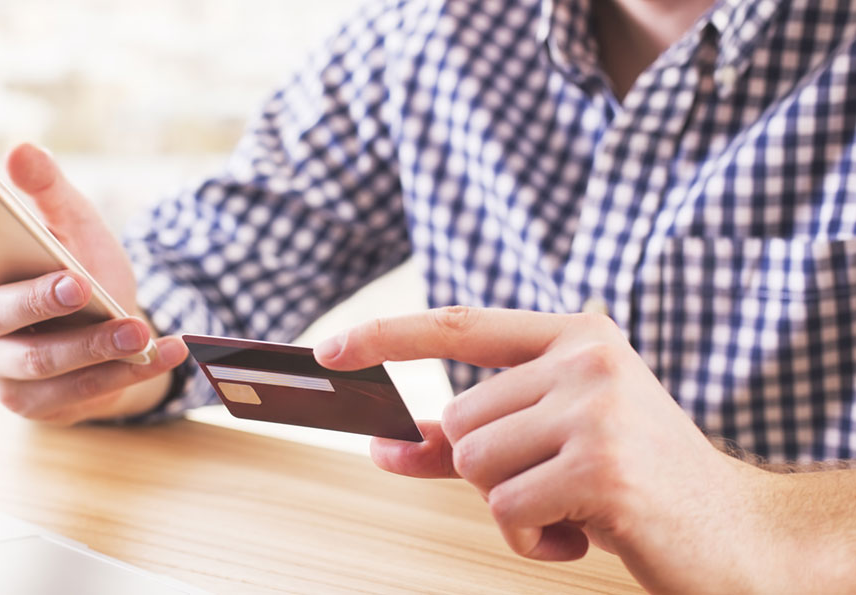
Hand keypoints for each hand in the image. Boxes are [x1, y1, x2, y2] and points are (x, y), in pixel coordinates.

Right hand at [0, 143, 186, 424]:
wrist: (116, 330)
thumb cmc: (81, 268)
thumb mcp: (73, 224)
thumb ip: (49, 190)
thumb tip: (22, 150)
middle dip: (36, 299)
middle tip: (79, 285)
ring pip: (37, 360)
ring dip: (93, 345)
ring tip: (138, 329)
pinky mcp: (31, 404)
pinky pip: (76, 390)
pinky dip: (124, 371)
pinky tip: (164, 352)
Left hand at [315, 307, 773, 593]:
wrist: (735, 535)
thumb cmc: (635, 485)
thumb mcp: (552, 445)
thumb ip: (468, 440)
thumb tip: (381, 443)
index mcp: (578, 335)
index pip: (461, 324)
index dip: (387, 335)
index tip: (328, 349)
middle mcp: (589, 358)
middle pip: (459, 420)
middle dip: (490, 473)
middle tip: (556, 485)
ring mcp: (598, 408)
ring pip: (474, 465)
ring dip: (511, 509)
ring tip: (574, 507)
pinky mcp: (601, 465)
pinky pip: (506, 510)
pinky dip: (533, 539)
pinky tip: (585, 532)